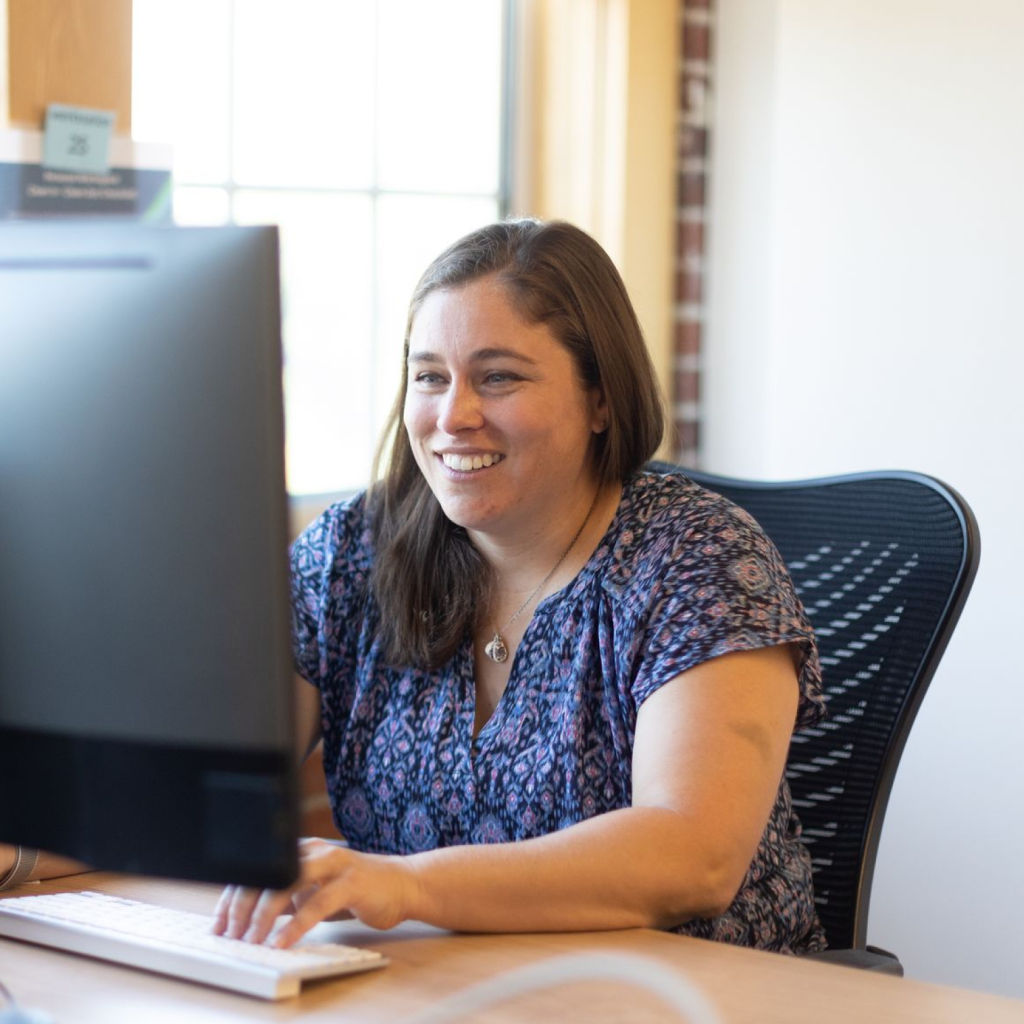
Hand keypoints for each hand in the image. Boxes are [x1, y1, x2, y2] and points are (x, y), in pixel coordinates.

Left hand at [212, 838, 418, 947]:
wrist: (403, 884)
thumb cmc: (355, 890)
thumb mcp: (313, 892)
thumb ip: (286, 899)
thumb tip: (247, 921)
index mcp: (301, 850)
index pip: (257, 869)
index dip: (232, 898)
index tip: (218, 927)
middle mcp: (313, 850)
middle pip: (267, 873)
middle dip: (242, 908)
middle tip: (230, 936)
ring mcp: (333, 863)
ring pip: (286, 884)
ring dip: (263, 916)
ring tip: (250, 940)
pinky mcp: (351, 882)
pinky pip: (316, 904)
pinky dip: (295, 926)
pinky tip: (281, 942)